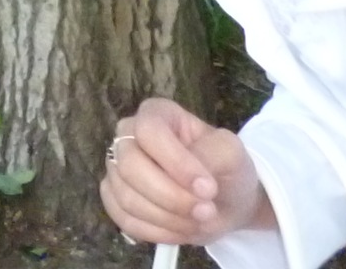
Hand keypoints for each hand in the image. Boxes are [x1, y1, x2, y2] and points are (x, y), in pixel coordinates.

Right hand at [100, 96, 267, 246]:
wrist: (225, 202)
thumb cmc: (226, 168)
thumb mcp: (230, 152)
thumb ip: (210, 156)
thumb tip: (191, 180)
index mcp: (156, 113)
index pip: (150, 132)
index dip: (176, 163)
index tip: (207, 189)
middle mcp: (129, 135)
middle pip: (130, 166)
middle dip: (171, 197)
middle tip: (206, 212)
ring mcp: (118, 168)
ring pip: (126, 197)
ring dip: (167, 218)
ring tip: (198, 221)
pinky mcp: (115, 199)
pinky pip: (124, 220)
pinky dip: (156, 232)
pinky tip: (180, 229)